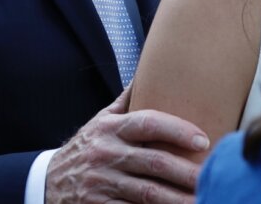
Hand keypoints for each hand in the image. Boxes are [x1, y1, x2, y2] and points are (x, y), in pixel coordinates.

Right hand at [45, 86, 208, 203]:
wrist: (47, 182)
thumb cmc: (86, 148)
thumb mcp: (100, 120)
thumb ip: (126, 101)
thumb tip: (150, 70)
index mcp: (111, 128)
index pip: (148, 123)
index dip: (178, 130)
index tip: (204, 140)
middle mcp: (106, 154)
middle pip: (154, 162)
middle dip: (187, 172)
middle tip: (213, 177)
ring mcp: (101, 183)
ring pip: (148, 193)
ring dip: (178, 199)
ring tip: (204, 199)